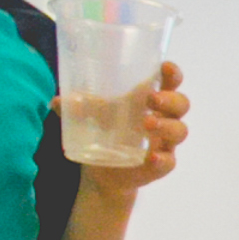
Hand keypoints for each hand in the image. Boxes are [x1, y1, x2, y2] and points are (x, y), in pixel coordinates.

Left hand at [82, 59, 190, 196]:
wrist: (101, 172)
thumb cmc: (103, 133)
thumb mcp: (89, 116)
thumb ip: (75, 107)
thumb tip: (58, 101)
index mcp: (150, 101)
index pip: (170, 82)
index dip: (173, 74)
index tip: (166, 67)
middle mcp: (163, 118)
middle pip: (181, 104)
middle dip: (170, 99)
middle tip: (151, 99)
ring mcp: (164, 142)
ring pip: (179, 130)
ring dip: (166, 125)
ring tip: (146, 125)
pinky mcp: (160, 165)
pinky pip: (169, 161)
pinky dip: (162, 159)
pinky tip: (152, 157)